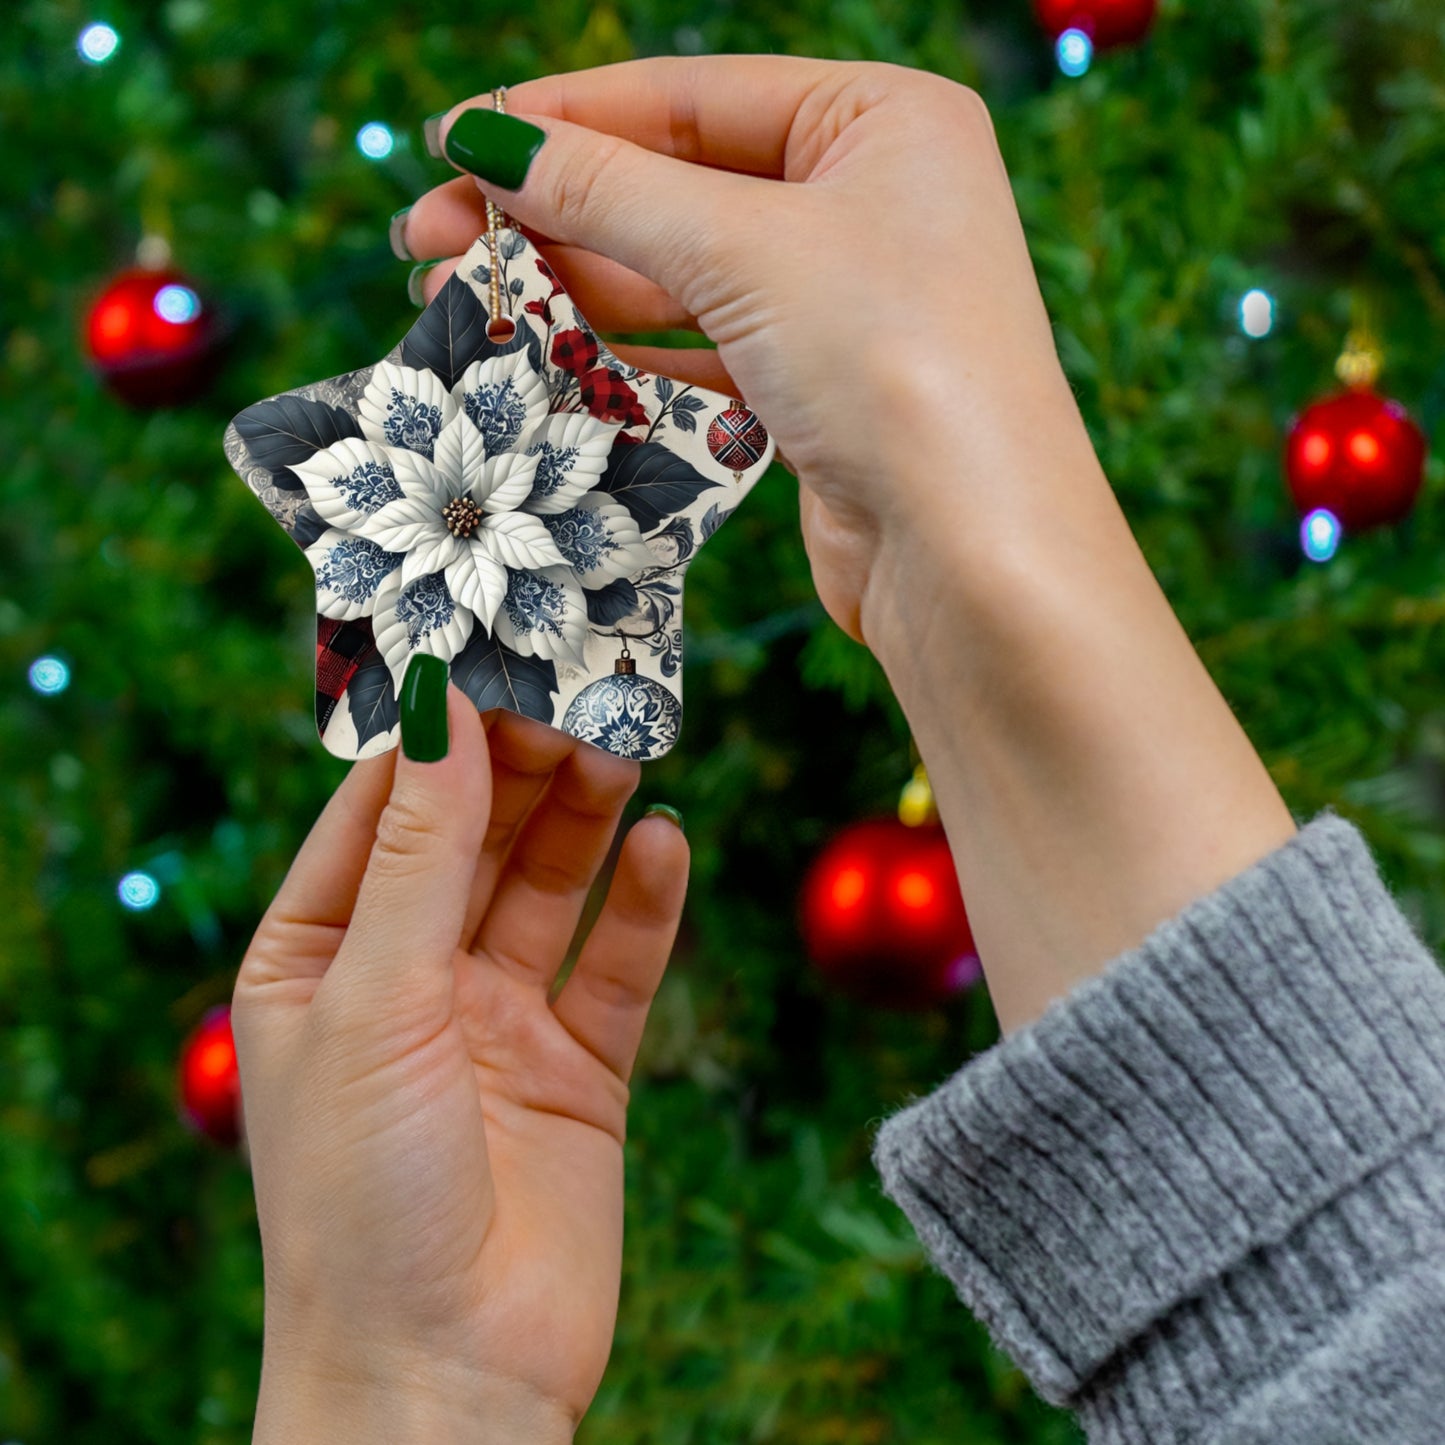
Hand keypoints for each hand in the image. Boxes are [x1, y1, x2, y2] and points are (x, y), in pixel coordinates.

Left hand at [232, 692, 687, 1440]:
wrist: (446, 1378)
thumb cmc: (362, 1199)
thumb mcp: (373, 1001)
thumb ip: (417, 854)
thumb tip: (436, 710)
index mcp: (318, 959)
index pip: (377, 813)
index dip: (432, 737)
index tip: (488, 658)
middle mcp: (408, 979)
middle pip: (473, 838)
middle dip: (521, 768)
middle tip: (578, 695)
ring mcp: (497, 1022)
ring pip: (549, 886)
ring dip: (586, 818)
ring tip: (626, 749)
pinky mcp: (579, 1068)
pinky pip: (616, 964)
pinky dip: (644, 904)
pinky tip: (666, 845)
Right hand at [400, 59, 1294, 1035]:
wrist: (974, 555)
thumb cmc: (894, 364)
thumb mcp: (742, 249)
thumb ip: (607, 190)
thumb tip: (486, 139)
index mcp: (881, 121)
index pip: (690, 96)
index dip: (563, 118)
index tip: (453, 142)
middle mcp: (869, 201)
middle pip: (676, 185)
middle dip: (550, 211)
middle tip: (427, 238)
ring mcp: (845, 301)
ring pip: (680, 275)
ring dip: (571, 286)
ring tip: (457, 296)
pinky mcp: (818, 390)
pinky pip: (700, 349)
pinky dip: (622, 349)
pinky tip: (539, 351)